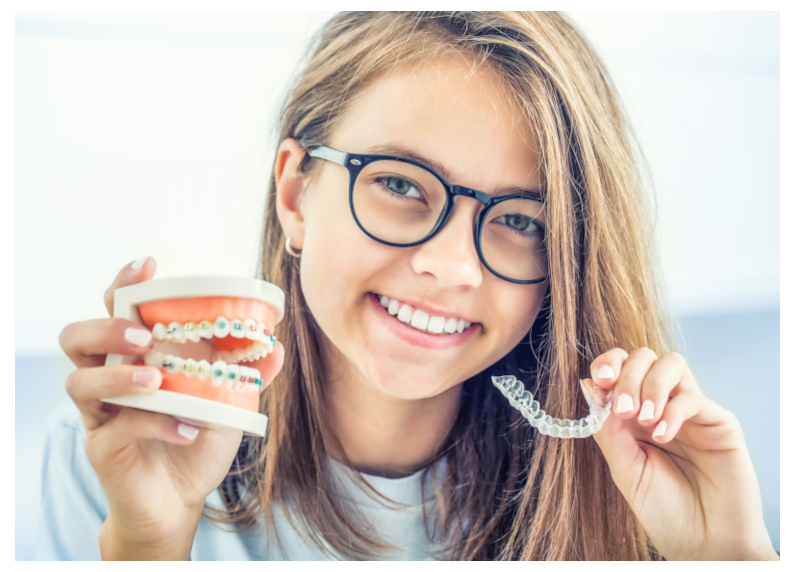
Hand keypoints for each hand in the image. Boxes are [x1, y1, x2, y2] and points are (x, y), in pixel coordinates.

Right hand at [59, 258, 284, 559]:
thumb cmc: (197, 438)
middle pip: (78, 337)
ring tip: (155, 378)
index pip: (117, 309)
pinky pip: (117, 428)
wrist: (181, 499)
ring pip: (80, 381)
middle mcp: (111, 377)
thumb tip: (275, 346)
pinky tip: (186, 429)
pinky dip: (155, 424)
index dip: (125, 283)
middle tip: (143, 335)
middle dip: (107, 328)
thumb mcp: (228, 401)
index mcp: (138, 355)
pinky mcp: (103, 447)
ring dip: (118, 375)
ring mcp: (102, 413)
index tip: (149, 266)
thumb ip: (247, 372)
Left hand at [581, 348, 776, 560]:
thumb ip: (607, 429)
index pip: (619, 367)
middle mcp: (660, 405)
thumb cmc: (664, 510)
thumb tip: (587, 385)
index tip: (601, 381)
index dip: (608, 364)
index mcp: (632, 414)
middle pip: (643, 357)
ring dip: (651, 385)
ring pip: (671, 363)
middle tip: (623, 410)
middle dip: (628, 375)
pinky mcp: (718, 421)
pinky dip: (673, 410)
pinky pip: (693, 396)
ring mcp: (689, 410)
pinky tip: (663, 436)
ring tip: (643, 419)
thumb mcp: (624, 469)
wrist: (704, 543)